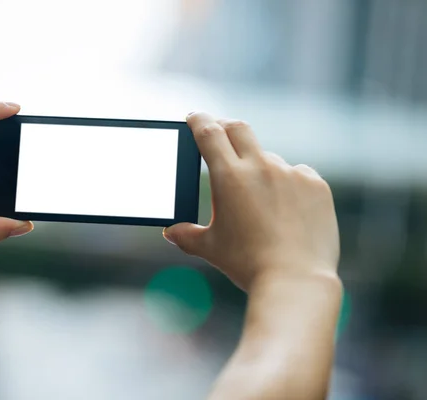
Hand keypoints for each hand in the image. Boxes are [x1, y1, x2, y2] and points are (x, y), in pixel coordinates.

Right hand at [163, 112, 339, 290]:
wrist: (296, 281)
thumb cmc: (248, 265)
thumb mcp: (210, 248)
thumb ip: (186, 235)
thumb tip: (170, 232)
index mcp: (229, 177)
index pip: (208, 132)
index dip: (198, 120)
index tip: (194, 117)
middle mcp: (261, 167)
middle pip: (238, 128)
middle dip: (224, 126)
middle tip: (218, 135)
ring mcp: (292, 174)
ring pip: (269, 158)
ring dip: (258, 168)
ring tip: (259, 201)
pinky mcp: (316, 185)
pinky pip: (298, 174)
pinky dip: (288, 184)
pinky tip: (286, 209)